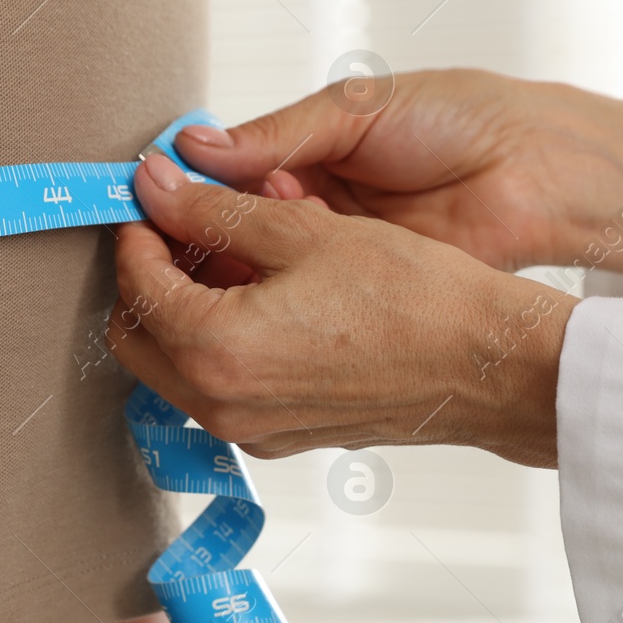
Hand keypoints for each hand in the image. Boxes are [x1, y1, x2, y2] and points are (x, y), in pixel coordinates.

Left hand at [108, 153, 576, 465]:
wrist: (486, 365)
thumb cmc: (412, 296)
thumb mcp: (302, 230)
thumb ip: (214, 209)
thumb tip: (155, 186)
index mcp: (215, 351)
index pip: (137, 284)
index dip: (139, 230)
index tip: (156, 197)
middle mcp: (221, 405)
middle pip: (137, 337)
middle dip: (148, 277)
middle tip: (182, 226)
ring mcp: (251, 429)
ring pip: (176, 367)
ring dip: (184, 310)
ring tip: (231, 254)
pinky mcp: (282, 436)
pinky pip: (222, 388)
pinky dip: (220, 343)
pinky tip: (264, 297)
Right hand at [172, 68, 622, 292]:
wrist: (544, 172)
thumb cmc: (464, 120)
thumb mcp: (357, 112)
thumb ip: (273, 135)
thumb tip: (191, 147)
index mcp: (306, 156)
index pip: (223, 181)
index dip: (186, 190)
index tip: (150, 197)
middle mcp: (311, 212)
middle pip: (230, 235)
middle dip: (202, 235)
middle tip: (173, 237)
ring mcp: (333, 261)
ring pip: (256, 277)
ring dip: (234, 269)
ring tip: (210, 261)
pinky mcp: (359, 299)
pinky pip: (300, 306)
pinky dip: (276, 298)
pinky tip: (259, 290)